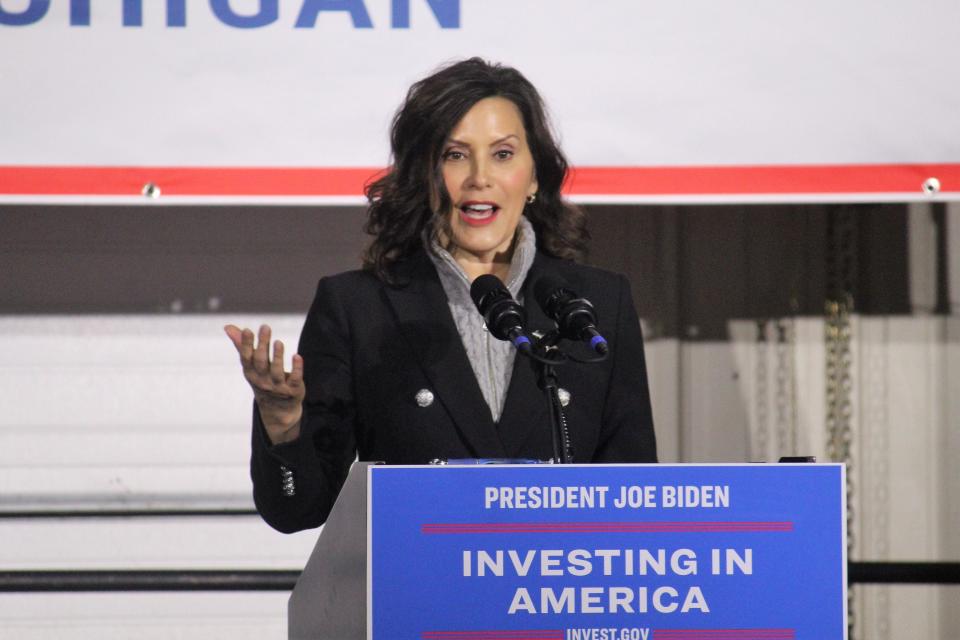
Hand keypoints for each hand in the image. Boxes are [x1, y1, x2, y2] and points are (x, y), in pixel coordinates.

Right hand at [224, 324, 304, 444]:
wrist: (278, 409)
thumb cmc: (263, 379)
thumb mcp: (251, 366)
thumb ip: (242, 345)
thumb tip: (227, 327)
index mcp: (251, 373)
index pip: (246, 358)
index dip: (245, 345)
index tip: (247, 330)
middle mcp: (263, 380)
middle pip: (261, 362)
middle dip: (262, 345)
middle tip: (265, 327)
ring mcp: (278, 386)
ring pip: (277, 371)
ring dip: (277, 356)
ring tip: (278, 342)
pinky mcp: (294, 389)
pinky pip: (295, 379)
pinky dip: (297, 368)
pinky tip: (297, 356)